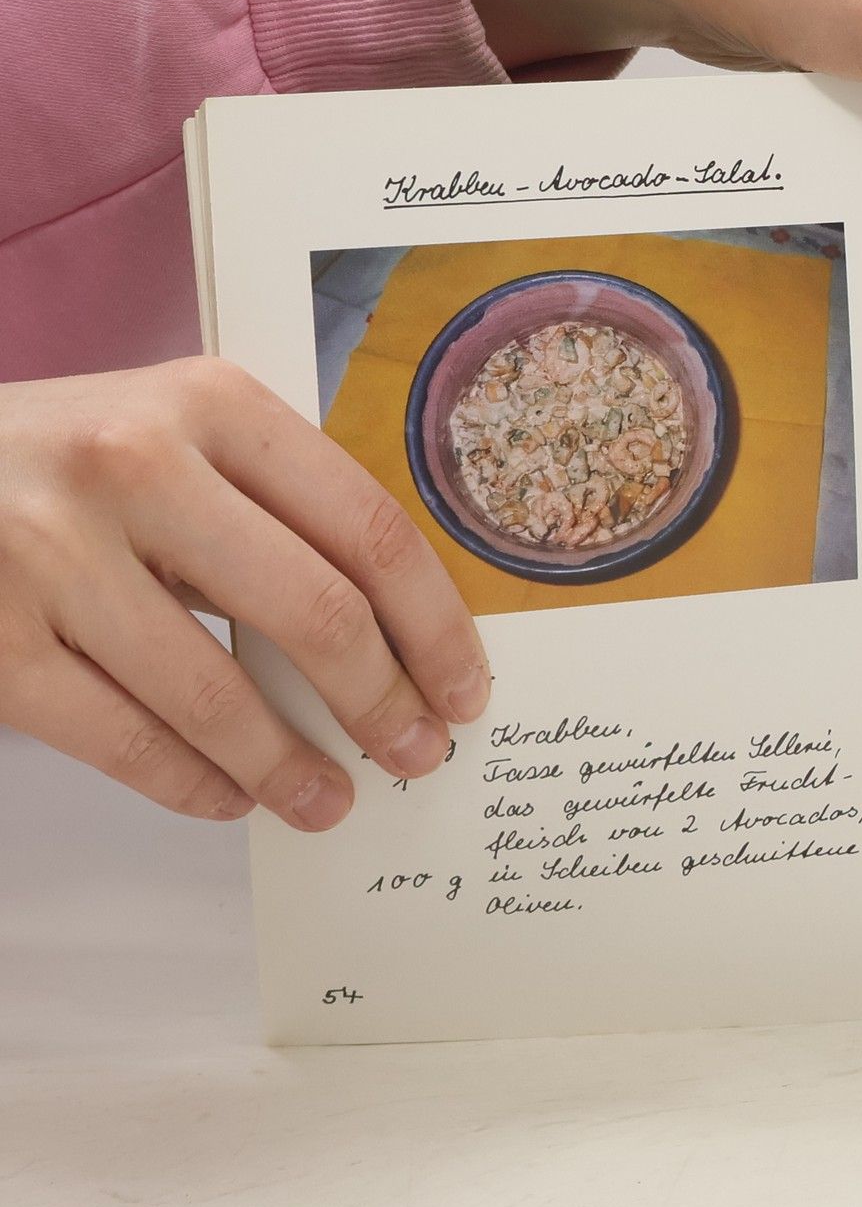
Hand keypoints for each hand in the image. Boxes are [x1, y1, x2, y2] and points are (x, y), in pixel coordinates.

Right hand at [0, 360, 489, 827]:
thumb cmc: (62, 461)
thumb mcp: (177, 438)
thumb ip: (276, 512)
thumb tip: (395, 641)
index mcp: (212, 404)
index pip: (369, 530)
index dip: (435, 626)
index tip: (464, 688)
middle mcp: (136, 465)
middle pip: (316, 611)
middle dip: (383, 704)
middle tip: (417, 754)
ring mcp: (53, 553)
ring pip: (218, 694)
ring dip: (290, 767)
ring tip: (327, 802)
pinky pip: (124, 740)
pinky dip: (192, 785)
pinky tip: (228, 797)